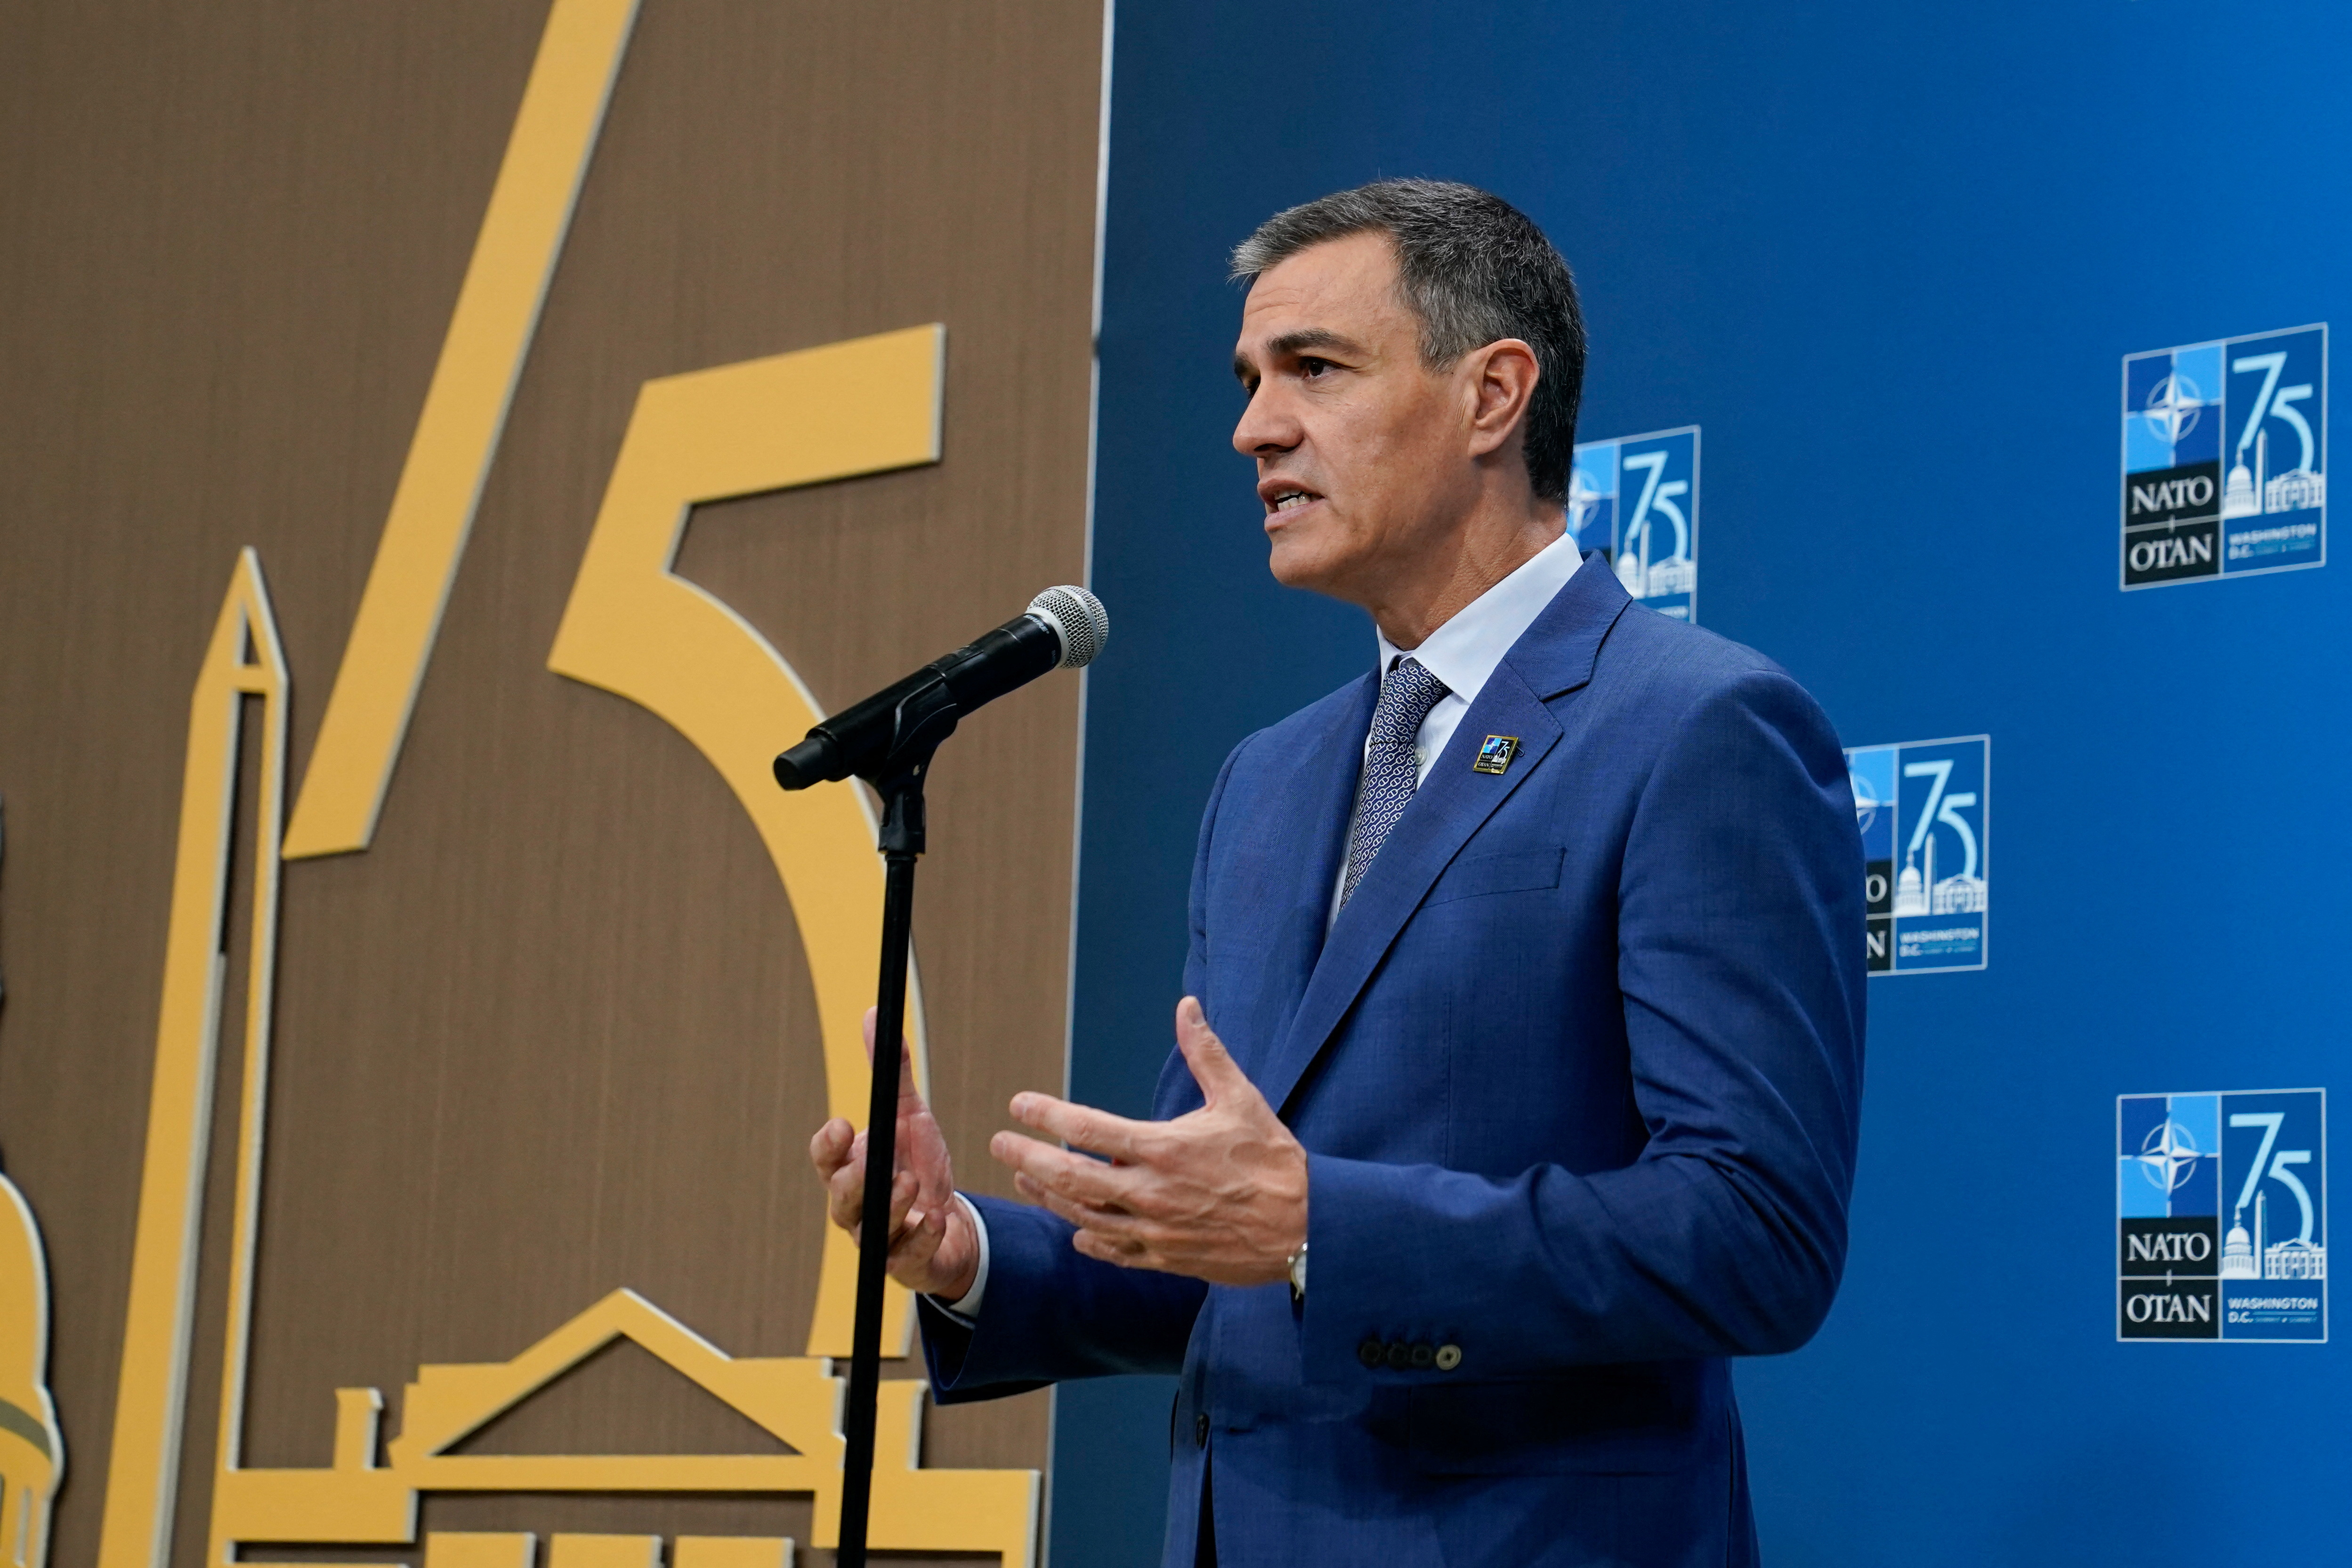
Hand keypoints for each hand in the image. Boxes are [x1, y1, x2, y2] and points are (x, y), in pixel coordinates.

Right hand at [809, 1008, 982, 1301]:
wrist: (949, 1224)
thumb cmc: (918, 1166)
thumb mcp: (910, 1116)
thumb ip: (893, 1074)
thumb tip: (873, 1014)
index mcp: (852, 1170)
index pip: (827, 1160)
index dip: (828, 1147)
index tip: (841, 1125)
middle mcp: (860, 1207)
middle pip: (841, 1200)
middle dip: (853, 1183)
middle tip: (873, 1165)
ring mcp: (883, 1239)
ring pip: (872, 1232)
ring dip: (891, 1208)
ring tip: (910, 1187)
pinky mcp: (909, 1263)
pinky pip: (907, 1258)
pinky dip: (922, 1240)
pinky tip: (937, 1220)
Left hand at [991, 996, 1306, 1285]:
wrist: (1307, 1228)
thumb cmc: (1274, 1160)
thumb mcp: (1241, 1099)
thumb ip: (1206, 1053)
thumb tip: (1186, 1007)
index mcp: (1162, 1148)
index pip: (1085, 1129)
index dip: (1044, 1115)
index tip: (1018, 1104)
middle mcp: (1150, 1192)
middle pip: (1069, 1178)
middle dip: (1027, 1158)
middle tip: (1000, 1142)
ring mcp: (1155, 1231)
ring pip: (1083, 1217)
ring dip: (1048, 1197)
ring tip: (1025, 1178)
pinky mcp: (1167, 1259)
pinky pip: (1115, 1252)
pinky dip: (1090, 1241)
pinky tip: (1076, 1232)